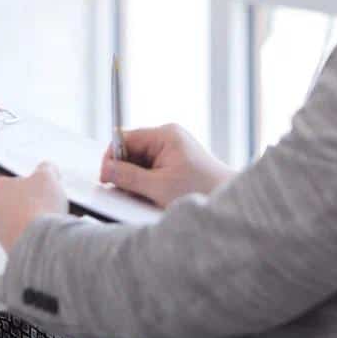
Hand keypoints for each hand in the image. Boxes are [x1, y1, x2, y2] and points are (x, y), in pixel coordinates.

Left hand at [0, 162, 67, 253]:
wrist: (40, 243)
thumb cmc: (37, 207)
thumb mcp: (47, 176)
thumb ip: (46, 168)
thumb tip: (48, 169)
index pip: (7, 177)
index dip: (26, 177)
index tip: (38, 181)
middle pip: (14, 198)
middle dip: (31, 198)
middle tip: (46, 198)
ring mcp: (0, 230)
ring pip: (19, 216)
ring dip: (34, 215)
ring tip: (50, 214)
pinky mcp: (10, 245)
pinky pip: (24, 233)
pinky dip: (35, 231)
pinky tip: (46, 229)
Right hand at [100, 123, 232, 207]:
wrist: (230, 202)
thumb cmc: (201, 191)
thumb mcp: (158, 186)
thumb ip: (128, 176)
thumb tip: (106, 169)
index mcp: (165, 135)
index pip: (125, 138)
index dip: (112, 157)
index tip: (105, 177)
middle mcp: (169, 138)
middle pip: (131, 150)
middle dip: (125, 171)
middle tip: (125, 192)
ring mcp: (173, 150)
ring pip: (140, 162)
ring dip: (136, 179)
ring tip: (145, 197)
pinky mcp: (177, 164)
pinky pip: (151, 170)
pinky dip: (147, 183)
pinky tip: (153, 196)